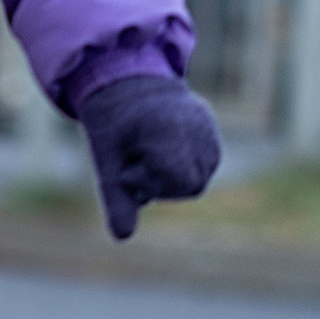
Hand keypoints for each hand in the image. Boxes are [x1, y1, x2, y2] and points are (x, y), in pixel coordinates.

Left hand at [76, 74, 222, 239]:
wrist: (126, 80)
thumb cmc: (112, 122)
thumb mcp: (106, 161)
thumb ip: (117, 199)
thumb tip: (123, 238)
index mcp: (172, 129)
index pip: (179, 181)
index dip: (150, 183)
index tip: (128, 164)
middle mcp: (199, 127)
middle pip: (193, 185)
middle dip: (162, 184)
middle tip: (137, 162)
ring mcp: (210, 127)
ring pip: (201, 178)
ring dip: (174, 177)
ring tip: (150, 154)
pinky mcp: (212, 129)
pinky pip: (206, 164)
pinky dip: (184, 166)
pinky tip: (163, 149)